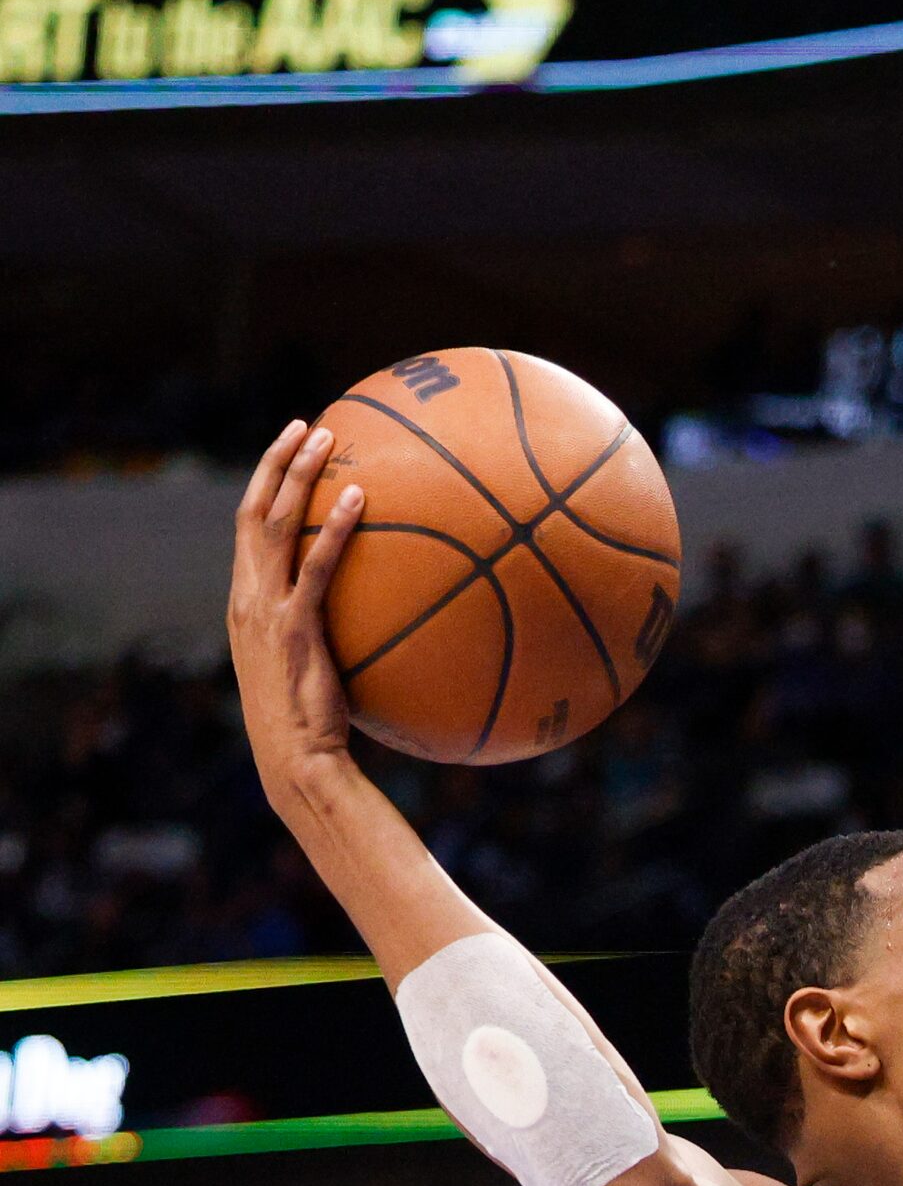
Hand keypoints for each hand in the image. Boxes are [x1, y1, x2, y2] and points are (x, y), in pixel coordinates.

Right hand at [228, 419, 361, 780]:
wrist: (296, 761)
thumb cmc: (312, 721)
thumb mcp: (312, 665)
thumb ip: (324, 628)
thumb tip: (374, 607)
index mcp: (245, 601)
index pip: (248, 527)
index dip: (265, 484)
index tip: (289, 447)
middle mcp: (246, 598)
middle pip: (252, 511)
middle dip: (277, 462)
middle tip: (306, 424)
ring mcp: (266, 611)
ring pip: (274, 526)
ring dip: (299, 477)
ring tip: (327, 439)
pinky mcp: (295, 628)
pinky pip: (316, 567)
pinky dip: (334, 529)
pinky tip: (358, 500)